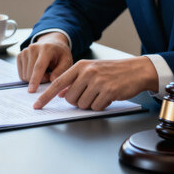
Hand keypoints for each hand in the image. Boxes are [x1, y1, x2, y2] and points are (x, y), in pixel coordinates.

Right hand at [17, 32, 72, 92]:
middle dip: (40, 80)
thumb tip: (52, 80)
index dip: (35, 79)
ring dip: (34, 79)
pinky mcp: (19, 55)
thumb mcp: (67, 61)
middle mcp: (33, 48)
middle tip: (49, 75)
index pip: (39, 66)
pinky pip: (21, 74)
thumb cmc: (60, 54)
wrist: (52, 43)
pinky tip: (36, 70)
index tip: (32, 90)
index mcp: (46, 49)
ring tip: (44, 71)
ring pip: (25, 75)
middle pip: (30, 73)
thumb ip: (61, 71)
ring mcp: (25, 51)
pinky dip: (29, 76)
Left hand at [33, 57, 158, 109]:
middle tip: (89, 95)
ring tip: (100, 94)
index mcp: (80, 66)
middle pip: (70, 98)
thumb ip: (75, 80)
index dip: (46, 96)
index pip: (57, 83)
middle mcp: (87, 72)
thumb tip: (61, 94)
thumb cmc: (113, 71)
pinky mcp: (108, 91)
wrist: (136, 70)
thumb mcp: (91, 70)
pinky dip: (101, 105)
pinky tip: (108, 96)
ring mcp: (98, 81)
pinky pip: (96, 107)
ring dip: (90, 104)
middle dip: (77, 101)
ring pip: (82, 104)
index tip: (37, 105)